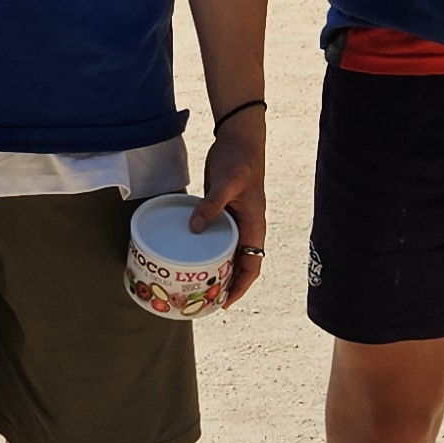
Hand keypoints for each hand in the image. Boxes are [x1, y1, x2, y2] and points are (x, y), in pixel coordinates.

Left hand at [188, 108, 267, 306]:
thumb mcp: (227, 182)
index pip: (252, 264)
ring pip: (226, 252)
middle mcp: (245, 228)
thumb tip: (194, 227)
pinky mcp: (220, 213)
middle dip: (226, 284)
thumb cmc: (239, 160)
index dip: (241, 286)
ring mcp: (233, 221)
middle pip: (239, 264)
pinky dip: (205, 249)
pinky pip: (214, 238)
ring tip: (196, 284)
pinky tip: (189, 254)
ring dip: (215, 268)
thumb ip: (212, 205)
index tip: (226, 303)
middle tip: (205, 301)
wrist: (238, 139)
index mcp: (254, 226)